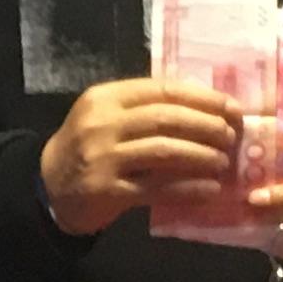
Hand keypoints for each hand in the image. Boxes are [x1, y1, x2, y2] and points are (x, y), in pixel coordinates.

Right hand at [39, 78, 238, 236]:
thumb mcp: (106, 116)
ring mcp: (103, 158)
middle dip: (208, 126)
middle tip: (232, 137)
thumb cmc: (88, 148)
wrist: (49, 189)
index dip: (203, 98)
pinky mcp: (108, 191)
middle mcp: (102, 124)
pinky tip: (210, 189)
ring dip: (202, 156)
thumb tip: (206, 105)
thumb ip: (145, 107)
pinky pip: (158, 188)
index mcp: (105, 98)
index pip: (163, 90)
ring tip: (223, 162)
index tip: (233, 108)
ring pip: (164, 151)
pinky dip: (189, 188)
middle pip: (167, 119)